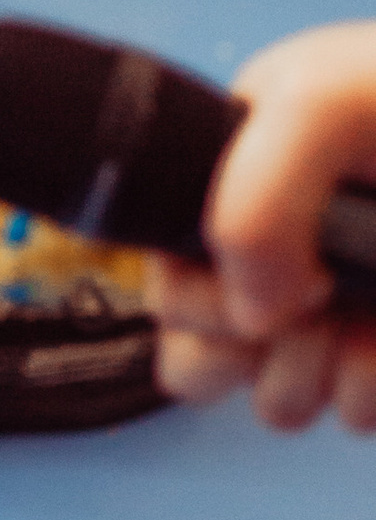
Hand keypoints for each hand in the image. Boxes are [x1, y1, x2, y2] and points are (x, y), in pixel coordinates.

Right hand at [149, 21, 375, 433]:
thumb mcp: (320, 106)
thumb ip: (251, 204)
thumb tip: (254, 318)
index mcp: (228, 184)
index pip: (164, 284)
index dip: (205, 302)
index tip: (287, 274)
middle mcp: (274, 253)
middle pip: (200, 362)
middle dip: (252, 354)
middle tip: (315, 308)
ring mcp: (335, 309)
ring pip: (278, 401)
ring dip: (317, 377)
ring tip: (362, 324)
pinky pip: (356, 413)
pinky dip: (374, 386)